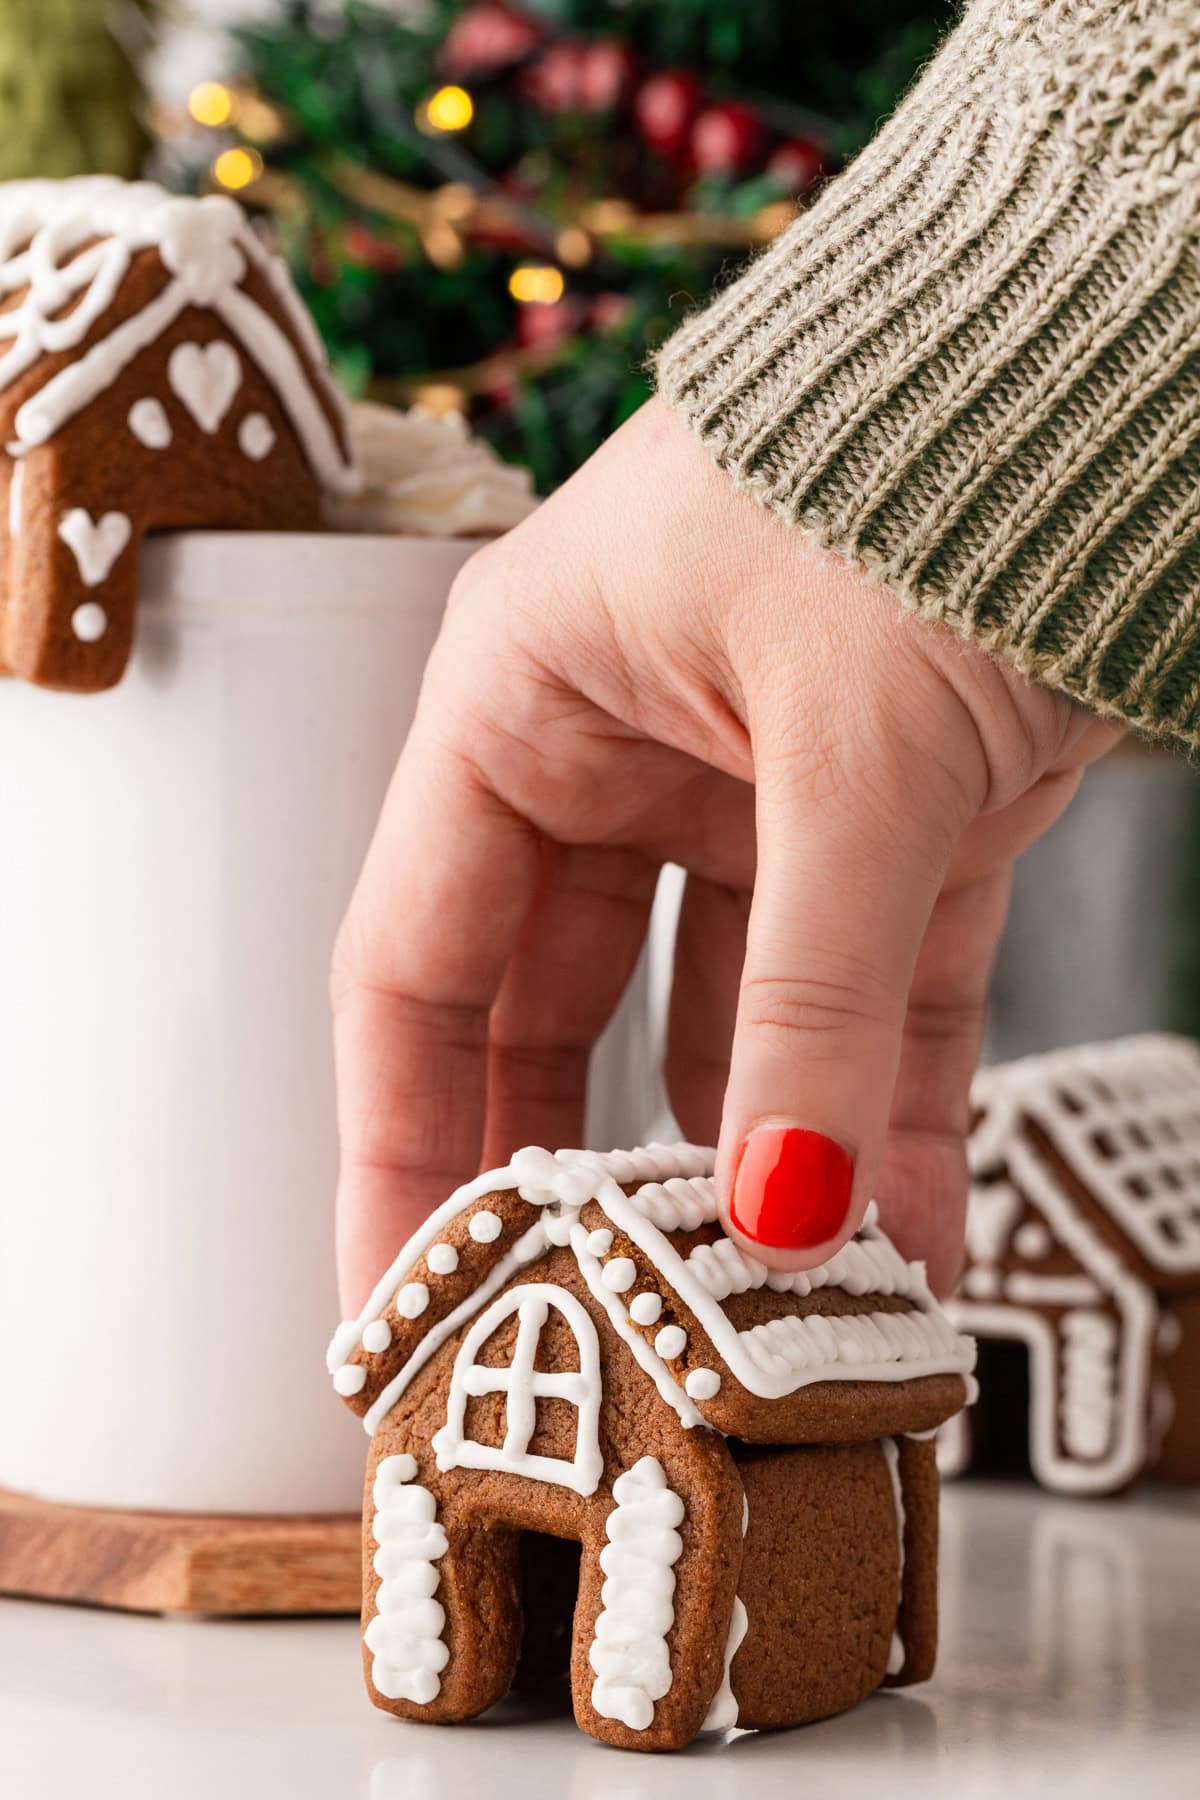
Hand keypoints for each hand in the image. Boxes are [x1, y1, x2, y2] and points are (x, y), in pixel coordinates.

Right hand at [332, 398, 1118, 1310]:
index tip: (401, 1300)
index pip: (409, 967)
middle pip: (560, 1020)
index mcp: (521, 704)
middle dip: (580, 1183)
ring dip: (763, 1173)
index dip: (396, 1145)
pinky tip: (908, 1244)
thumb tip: (784, 1219)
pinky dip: (892, 1116)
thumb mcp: (847, 758)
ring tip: (773, 1332)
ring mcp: (763, 802)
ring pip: (737, 1032)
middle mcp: (621, 759)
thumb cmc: (914, 471)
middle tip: (578, 1346)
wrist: (1100, 359)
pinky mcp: (901, 828)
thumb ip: (809, 998)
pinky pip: (877, 1006)